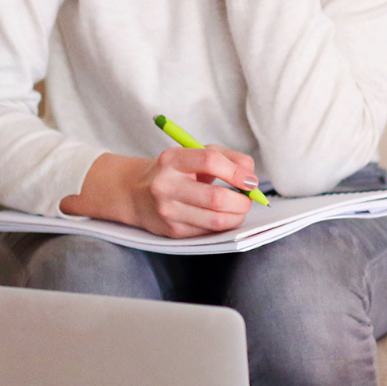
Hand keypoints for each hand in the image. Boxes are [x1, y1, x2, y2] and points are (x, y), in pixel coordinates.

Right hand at [125, 145, 257, 238]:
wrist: (135, 193)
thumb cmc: (174, 171)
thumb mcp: (193, 154)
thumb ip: (226, 157)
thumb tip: (251, 176)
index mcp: (172, 159)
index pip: (210, 161)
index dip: (236, 171)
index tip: (250, 180)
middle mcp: (166, 185)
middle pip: (216, 197)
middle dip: (242, 201)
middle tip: (249, 198)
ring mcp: (168, 211)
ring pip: (215, 220)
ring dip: (237, 216)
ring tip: (240, 208)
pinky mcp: (172, 231)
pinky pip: (208, 231)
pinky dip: (223, 225)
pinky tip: (223, 217)